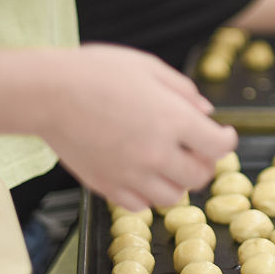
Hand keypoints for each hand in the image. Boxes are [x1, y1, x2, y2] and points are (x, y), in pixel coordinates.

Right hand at [42, 45, 237, 209]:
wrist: (47, 93)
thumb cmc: (97, 72)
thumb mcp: (149, 68)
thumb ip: (183, 91)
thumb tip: (206, 113)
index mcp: (173, 120)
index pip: (219, 146)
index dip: (227, 140)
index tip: (223, 134)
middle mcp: (157, 153)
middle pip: (199, 176)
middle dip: (204, 163)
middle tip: (196, 150)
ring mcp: (130, 174)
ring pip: (172, 197)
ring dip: (177, 182)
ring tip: (167, 164)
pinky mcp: (106, 186)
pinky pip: (139, 205)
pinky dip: (146, 195)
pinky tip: (141, 174)